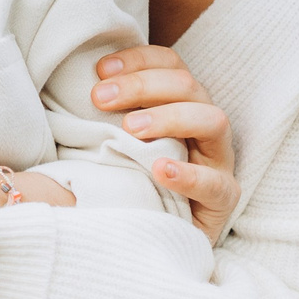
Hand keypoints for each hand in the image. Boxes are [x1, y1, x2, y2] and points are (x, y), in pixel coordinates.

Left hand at [93, 44, 239, 240]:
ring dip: (169, 117)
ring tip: (130, 129)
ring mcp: (218, 161)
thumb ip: (103, 115)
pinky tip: (160, 170)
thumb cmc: (127, 181)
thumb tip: (76, 87)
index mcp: (180, 104)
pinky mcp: (222, 200)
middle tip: (100, 98)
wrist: (147, 239)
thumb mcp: (113, 142)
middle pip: (188, 86)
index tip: (100, 70)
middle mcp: (203, 126)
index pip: (171, 64)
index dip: (139, 59)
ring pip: (213, 121)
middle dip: (142, 85)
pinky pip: (215, 184)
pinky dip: (188, 176)